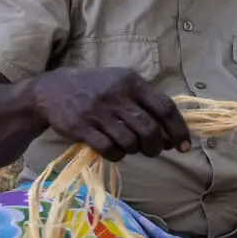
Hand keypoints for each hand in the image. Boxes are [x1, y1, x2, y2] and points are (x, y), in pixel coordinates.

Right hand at [30, 66, 191, 159]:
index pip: (165, 107)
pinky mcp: (82, 127)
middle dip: (156, 146)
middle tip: (153, 151)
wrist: (51, 90)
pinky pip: (109, 149)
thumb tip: (173, 133)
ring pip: (130, 142)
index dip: (179, 129)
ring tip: (130, 148)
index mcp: (131, 81)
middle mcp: (117, 95)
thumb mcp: (121, 83)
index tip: (185, 146)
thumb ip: (146, 103)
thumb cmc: (94, 88)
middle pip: (149, 130)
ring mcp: (98, 111)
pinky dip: (116, 156)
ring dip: (134, 151)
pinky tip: (114, 151)